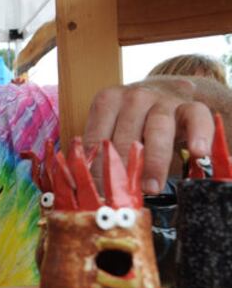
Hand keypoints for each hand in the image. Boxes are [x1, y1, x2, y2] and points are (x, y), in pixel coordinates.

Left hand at [83, 78, 213, 194]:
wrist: (163, 91)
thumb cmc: (130, 120)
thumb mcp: (110, 127)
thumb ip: (99, 151)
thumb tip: (89, 186)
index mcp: (107, 101)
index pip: (98, 138)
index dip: (98, 168)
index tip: (99, 193)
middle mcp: (134, 97)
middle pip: (126, 136)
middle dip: (124, 169)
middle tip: (124, 196)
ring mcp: (163, 100)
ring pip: (158, 129)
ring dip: (154, 161)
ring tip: (151, 188)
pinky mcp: (189, 106)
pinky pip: (196, 118)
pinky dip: (199, 134)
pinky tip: (197, 152)